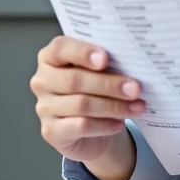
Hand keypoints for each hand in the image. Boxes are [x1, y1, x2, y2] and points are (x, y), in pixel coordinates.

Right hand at [30, 36, 145, 179]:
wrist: (91, 130)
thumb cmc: (95, 92)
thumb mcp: (99, 72)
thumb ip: (106, 64)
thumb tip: (132, 64)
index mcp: (51, 57)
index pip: (60, 48)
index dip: (83, 52)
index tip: (106, 58)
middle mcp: (42, 81)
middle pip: (74, 80)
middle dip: (109, 84)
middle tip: (135, 88)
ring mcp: (44, 107)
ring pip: (81, 105)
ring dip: (114, 106)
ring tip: (137, 106)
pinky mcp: (51, 132)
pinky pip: (81, 126)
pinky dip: (104, 125)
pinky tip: (119, 123)